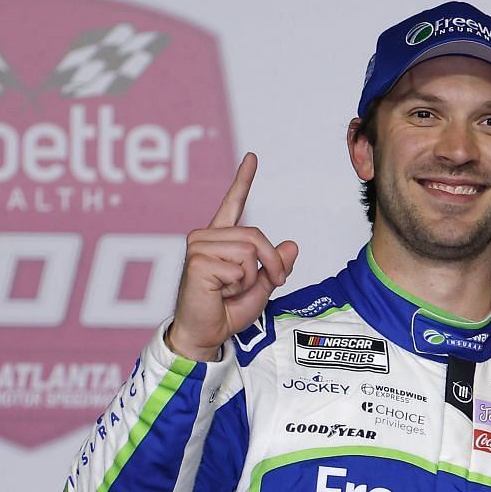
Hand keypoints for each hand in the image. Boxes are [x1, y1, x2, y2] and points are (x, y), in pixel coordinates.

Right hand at [165, 153, 299, 361]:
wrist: (206, 333)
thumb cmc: (227, 311)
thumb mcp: (261, 286)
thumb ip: (275, 264)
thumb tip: (292, 245)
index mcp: (219, 239)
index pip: (233, 204)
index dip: (243, 180)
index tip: (252, 158)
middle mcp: (205, 237)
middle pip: (256, 235)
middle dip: (272, 263)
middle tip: (271, 282)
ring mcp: (198, 247)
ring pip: (250, 251)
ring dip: (253, 277)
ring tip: (233, 289)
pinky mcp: (198, 261)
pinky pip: (240, 268)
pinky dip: (240, 285)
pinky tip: (221, 292)